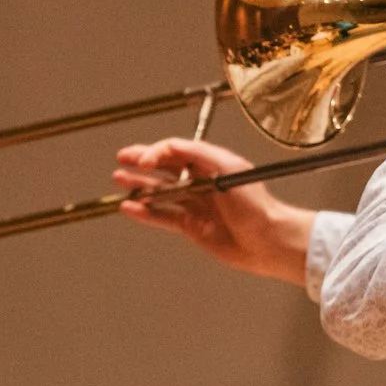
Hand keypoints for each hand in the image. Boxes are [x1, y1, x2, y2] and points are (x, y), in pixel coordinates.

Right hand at [111, 138, 315, 286]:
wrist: (267, 240)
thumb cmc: (256, 204)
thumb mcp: (229, 169)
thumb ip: (199, 154)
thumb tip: (170, 145)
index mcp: (212, 164)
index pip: (178, 151)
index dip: (158, 152)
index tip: (145, 160)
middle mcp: (202, 182)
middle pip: (165, 168)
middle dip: (143, 163)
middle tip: (122, 158)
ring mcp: (196, 205)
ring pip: (161, 192)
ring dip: (140, 186)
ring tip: (119, 179)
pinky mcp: (192, 227)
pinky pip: (163, 217)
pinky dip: (145, 213)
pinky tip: (129, 208)